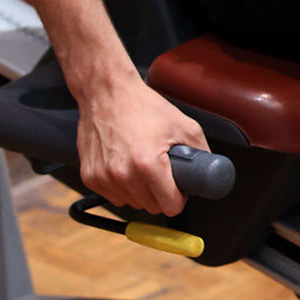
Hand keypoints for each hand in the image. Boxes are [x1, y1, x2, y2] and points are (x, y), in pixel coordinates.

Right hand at [76, 72, 208, 216]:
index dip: (178, 198)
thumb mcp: (183, 124)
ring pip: (131, 203)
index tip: (178, 189)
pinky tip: (124, 165)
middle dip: (160, 194)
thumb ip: (200, 151)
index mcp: (148, 165)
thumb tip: (210, 170)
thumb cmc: (141, 105)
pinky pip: (112, 196)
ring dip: (139, 192)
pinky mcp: (89, 176)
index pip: (170, 207)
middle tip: (161, 172)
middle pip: (151, 207)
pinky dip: (120, 186)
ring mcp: (103, 177)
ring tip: (141, 165)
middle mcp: (123, 175)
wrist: (106, 92)